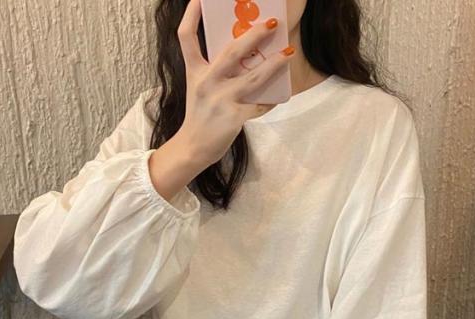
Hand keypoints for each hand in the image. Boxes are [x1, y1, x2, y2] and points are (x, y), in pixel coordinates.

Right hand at [175, 0, 294, 167]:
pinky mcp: (233, 117)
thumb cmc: (200, 116)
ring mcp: (221, 100)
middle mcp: (207, 82)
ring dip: (273, 65)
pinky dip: (269, 101)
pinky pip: (258, 105)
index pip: (187, 37)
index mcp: (195, 72)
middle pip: (232, 51)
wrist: (193, 148)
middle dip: (254, 35)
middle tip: (272, 23)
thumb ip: (216, 72)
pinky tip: (278, 97)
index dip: (192, 15)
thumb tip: (245, 57)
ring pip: (253, 78)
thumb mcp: (200, 89)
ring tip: (288, 54)